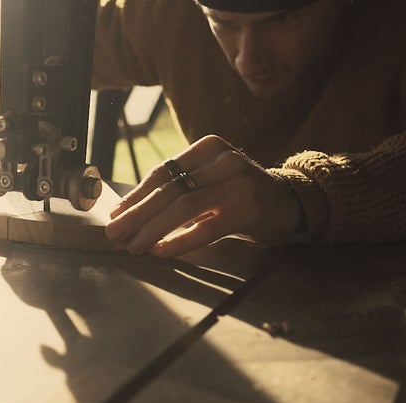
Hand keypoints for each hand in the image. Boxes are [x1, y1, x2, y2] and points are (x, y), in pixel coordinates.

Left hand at [106, 135, 300, 256]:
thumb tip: (130, 211)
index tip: (115, 215)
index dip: (136, 196)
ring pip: (184, 207)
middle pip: (169, 190)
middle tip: (115, 234)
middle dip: (137, 215)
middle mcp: (222, 161)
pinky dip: (180, 241)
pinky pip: (206, 228)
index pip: (163, 173)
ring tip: (134, 247)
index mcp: (208, 148)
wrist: (290, 202)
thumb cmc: (240, 194)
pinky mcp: (248, 210)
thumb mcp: (211, 180)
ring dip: (153, 229)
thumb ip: (180, 188)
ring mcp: (237, 183)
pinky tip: (161, 251)